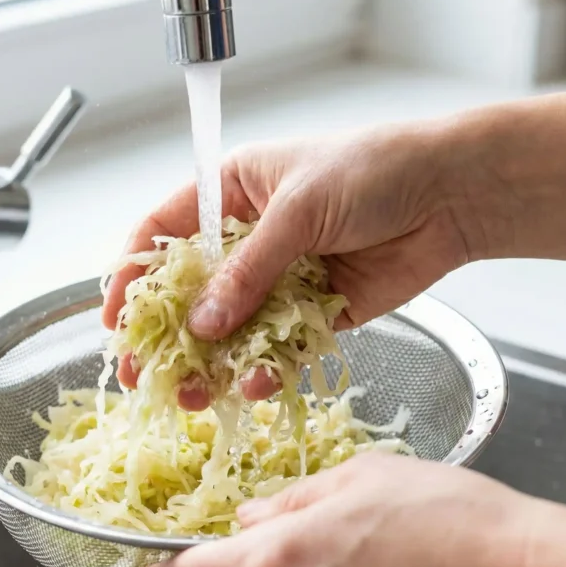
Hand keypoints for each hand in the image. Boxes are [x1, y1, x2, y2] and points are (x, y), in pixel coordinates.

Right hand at [103, 126, 475, 409]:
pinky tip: (254, 385)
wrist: (451, 195)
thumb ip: (248, 270)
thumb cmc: (374, 171)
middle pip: (193, 292)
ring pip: (233, 329)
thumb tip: (202, 323)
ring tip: (194, 395)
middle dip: (168, 335)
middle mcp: (250, 239)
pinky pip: (279, 347)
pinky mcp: (316, 312)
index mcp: (232, 193)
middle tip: (144, 375)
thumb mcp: (298, 209)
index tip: (113, 318)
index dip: (133, 275)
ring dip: (212, 363)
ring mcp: (282, 278)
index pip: (164, 233)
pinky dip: (266, 369)